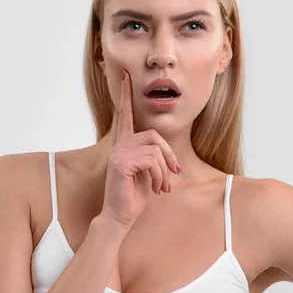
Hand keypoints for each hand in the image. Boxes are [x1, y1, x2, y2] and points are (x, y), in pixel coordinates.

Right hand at [99, 69, 181, 232]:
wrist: (120, 217)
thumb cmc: (133, 197)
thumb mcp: (147, 174)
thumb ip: (152, 159)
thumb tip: (167, 157)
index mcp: (123, 145)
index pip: (124, 115)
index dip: (125, 95)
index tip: (126, 75)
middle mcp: (118, 145)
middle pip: (153, 135)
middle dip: (169, 154)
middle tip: (174, 173)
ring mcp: (117, 153)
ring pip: (155, 149)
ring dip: (165, 170)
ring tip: (163, 187)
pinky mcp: (120, 163)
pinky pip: (151, 160)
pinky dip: (159, 175)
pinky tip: (157, 188)